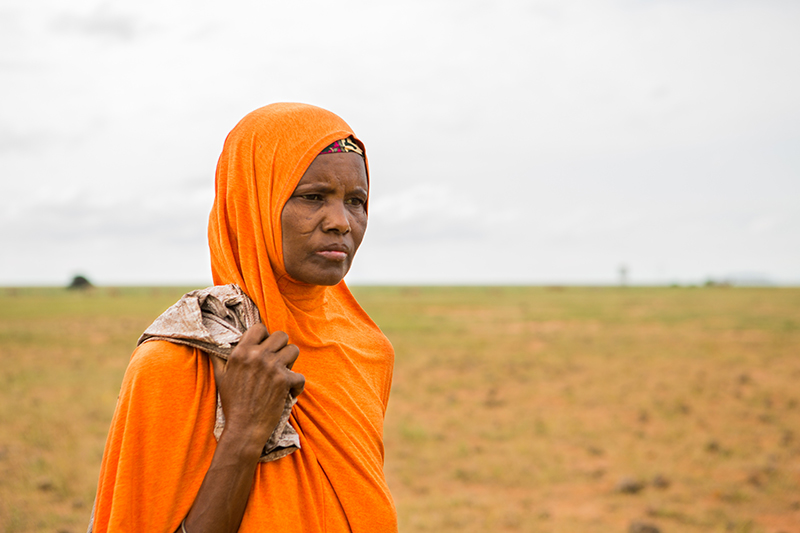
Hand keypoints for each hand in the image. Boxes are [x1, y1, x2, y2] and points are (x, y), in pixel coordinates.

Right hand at [212, 324, 304, 457]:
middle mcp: (257, 356)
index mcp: (241, 352)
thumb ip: (219, 358)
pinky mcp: (284, 381)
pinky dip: (297, 386)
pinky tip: (289, 392)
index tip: (265, 348)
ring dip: (291, 363)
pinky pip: (300, 375)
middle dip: (281, 347)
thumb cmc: (232, 404)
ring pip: (294, 350)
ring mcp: (272, 367)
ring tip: (284, 374)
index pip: (259, 328)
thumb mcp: (221, 377)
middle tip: (277, 361)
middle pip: (281, 335)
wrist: (244, 428)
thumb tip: (211, 346)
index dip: (265, 337)